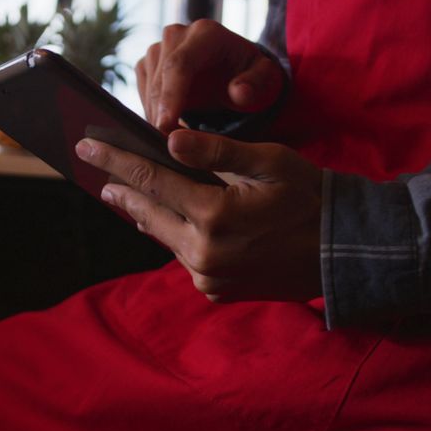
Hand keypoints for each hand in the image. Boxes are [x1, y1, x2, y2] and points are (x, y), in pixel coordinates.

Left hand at [75, 130, 321, 302]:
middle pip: (147, 213)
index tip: (87, 147)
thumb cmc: (310, 197)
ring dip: (146, 212)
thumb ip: (216, 152)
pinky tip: (168, 219)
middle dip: (120, 188)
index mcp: (215, 216)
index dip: (115, 161)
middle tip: (96, 169)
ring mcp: (209, 278)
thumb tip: (169, 139)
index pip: (151, 180)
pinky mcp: (216, 292)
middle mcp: (204, 253)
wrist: (344, 253)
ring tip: (124, 192)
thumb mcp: (270, 162)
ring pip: (164, 237)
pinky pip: (184, 257)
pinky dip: (174, 235)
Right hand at [138, 19, 285, 133]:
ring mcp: (159, 48)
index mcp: (206, 33)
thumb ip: (256, 86)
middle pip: (159, 78)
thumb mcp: (265, 82)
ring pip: (147, 87)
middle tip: (168, 147)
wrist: (235, 73)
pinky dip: (151, 112)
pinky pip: (142, 92)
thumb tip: (239, 93)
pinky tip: (167, 129)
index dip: (170, 97)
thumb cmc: (251, 78)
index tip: (165, 127)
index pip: (180, 64)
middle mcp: (177, 34)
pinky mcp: (148, 64)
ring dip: (156, 116)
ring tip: (172, 142)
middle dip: (161, 114)